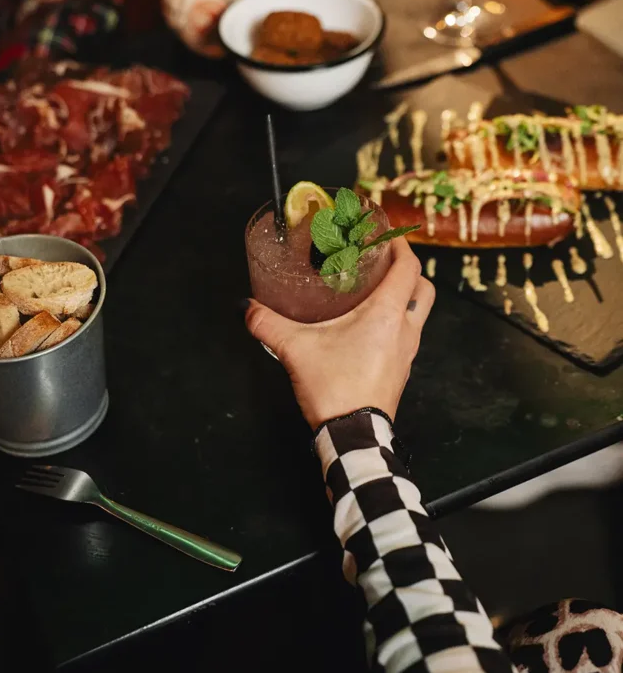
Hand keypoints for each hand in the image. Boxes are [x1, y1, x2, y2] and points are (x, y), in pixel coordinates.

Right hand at [245, 237, 434, 429]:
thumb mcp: (295, 349)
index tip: (386, 235)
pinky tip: (368, 325)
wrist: (352, 437)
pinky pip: (407, 335)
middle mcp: (405, 330)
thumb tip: (248, 308)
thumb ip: (268, 324)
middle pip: (424, 288)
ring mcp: (407, 353)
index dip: (401, 246)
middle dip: (409, 270)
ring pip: (418, 313)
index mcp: (388, 314)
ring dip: (403, 297)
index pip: (409, 268)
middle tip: (383, 262)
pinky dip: (396, 321)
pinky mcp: (400, 370)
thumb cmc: (335, 389)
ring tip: (373, 290)